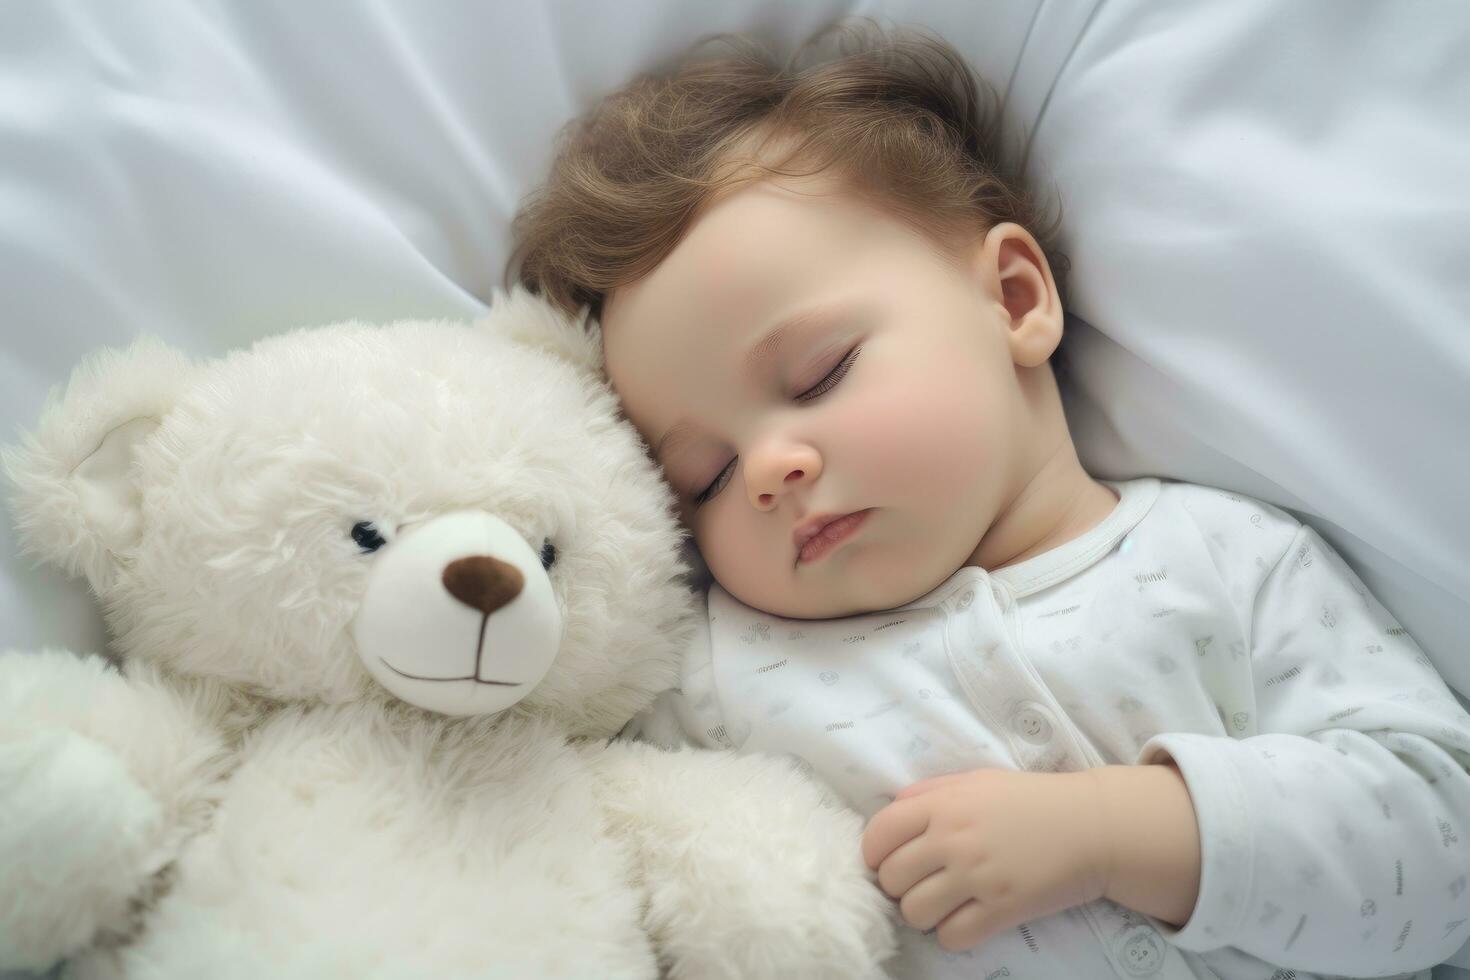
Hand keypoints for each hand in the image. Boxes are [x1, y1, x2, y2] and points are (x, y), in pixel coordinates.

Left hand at [861, 767, 1111, 952]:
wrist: (1093, 826)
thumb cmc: (1032, 800)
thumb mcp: (977, 780)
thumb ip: (931, 791)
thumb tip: (892, 809)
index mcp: (943, 803)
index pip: (878, 835)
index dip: (875, 854)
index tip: (889, 861)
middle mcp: (954, 839)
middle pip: (891, 879)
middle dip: (900, 886)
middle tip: (922, 883)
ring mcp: (977, 875)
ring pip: (914, 913)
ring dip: (923, 913)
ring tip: (944, 903)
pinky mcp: (1003, 908)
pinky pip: (952, 936)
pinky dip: (953, 934)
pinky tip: (968, 919)